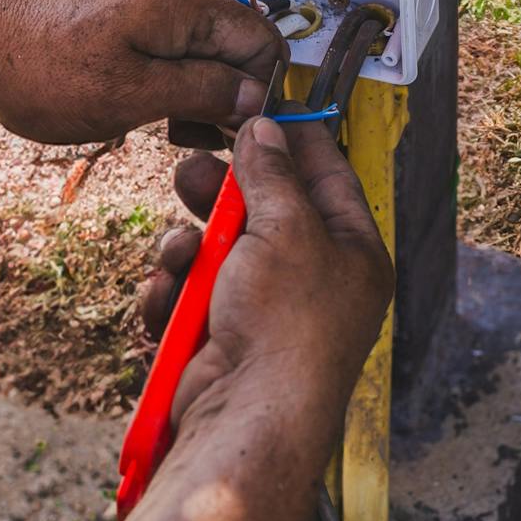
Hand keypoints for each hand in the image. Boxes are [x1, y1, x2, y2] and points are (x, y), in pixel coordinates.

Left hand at [0, 0, 283, 144]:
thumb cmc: (45, 72)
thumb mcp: (136, 94)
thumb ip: (206, 92)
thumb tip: (261, 99)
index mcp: (186, 6)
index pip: (265, 42)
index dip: (266, 91)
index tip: (242, 134)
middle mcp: (178, 1)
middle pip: (242, 52)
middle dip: (234, 100)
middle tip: (201, 139)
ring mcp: (155, 15)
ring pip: (212, 62)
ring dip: (205, 103)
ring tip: (172, 133)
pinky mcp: (133, 32)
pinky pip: (180, 63)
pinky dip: (179, 95)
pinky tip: (155, 120)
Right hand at [139, 117, 391, 441]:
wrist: (247, 414)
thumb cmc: (287, 323)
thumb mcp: (288, 229)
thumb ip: (273, 175)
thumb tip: (265, 130)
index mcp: (352, 253)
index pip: (329, 178)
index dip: (295, 140)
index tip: (262, 106)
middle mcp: (315, 281)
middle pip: (263, 214)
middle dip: (220, 195)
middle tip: (189, 169)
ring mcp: (265, 313)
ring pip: (214, 255)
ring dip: (187, 251)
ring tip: (179, 255)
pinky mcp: (221, 340)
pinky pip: (188, 299)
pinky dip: (172, 298)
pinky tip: (168, 303)